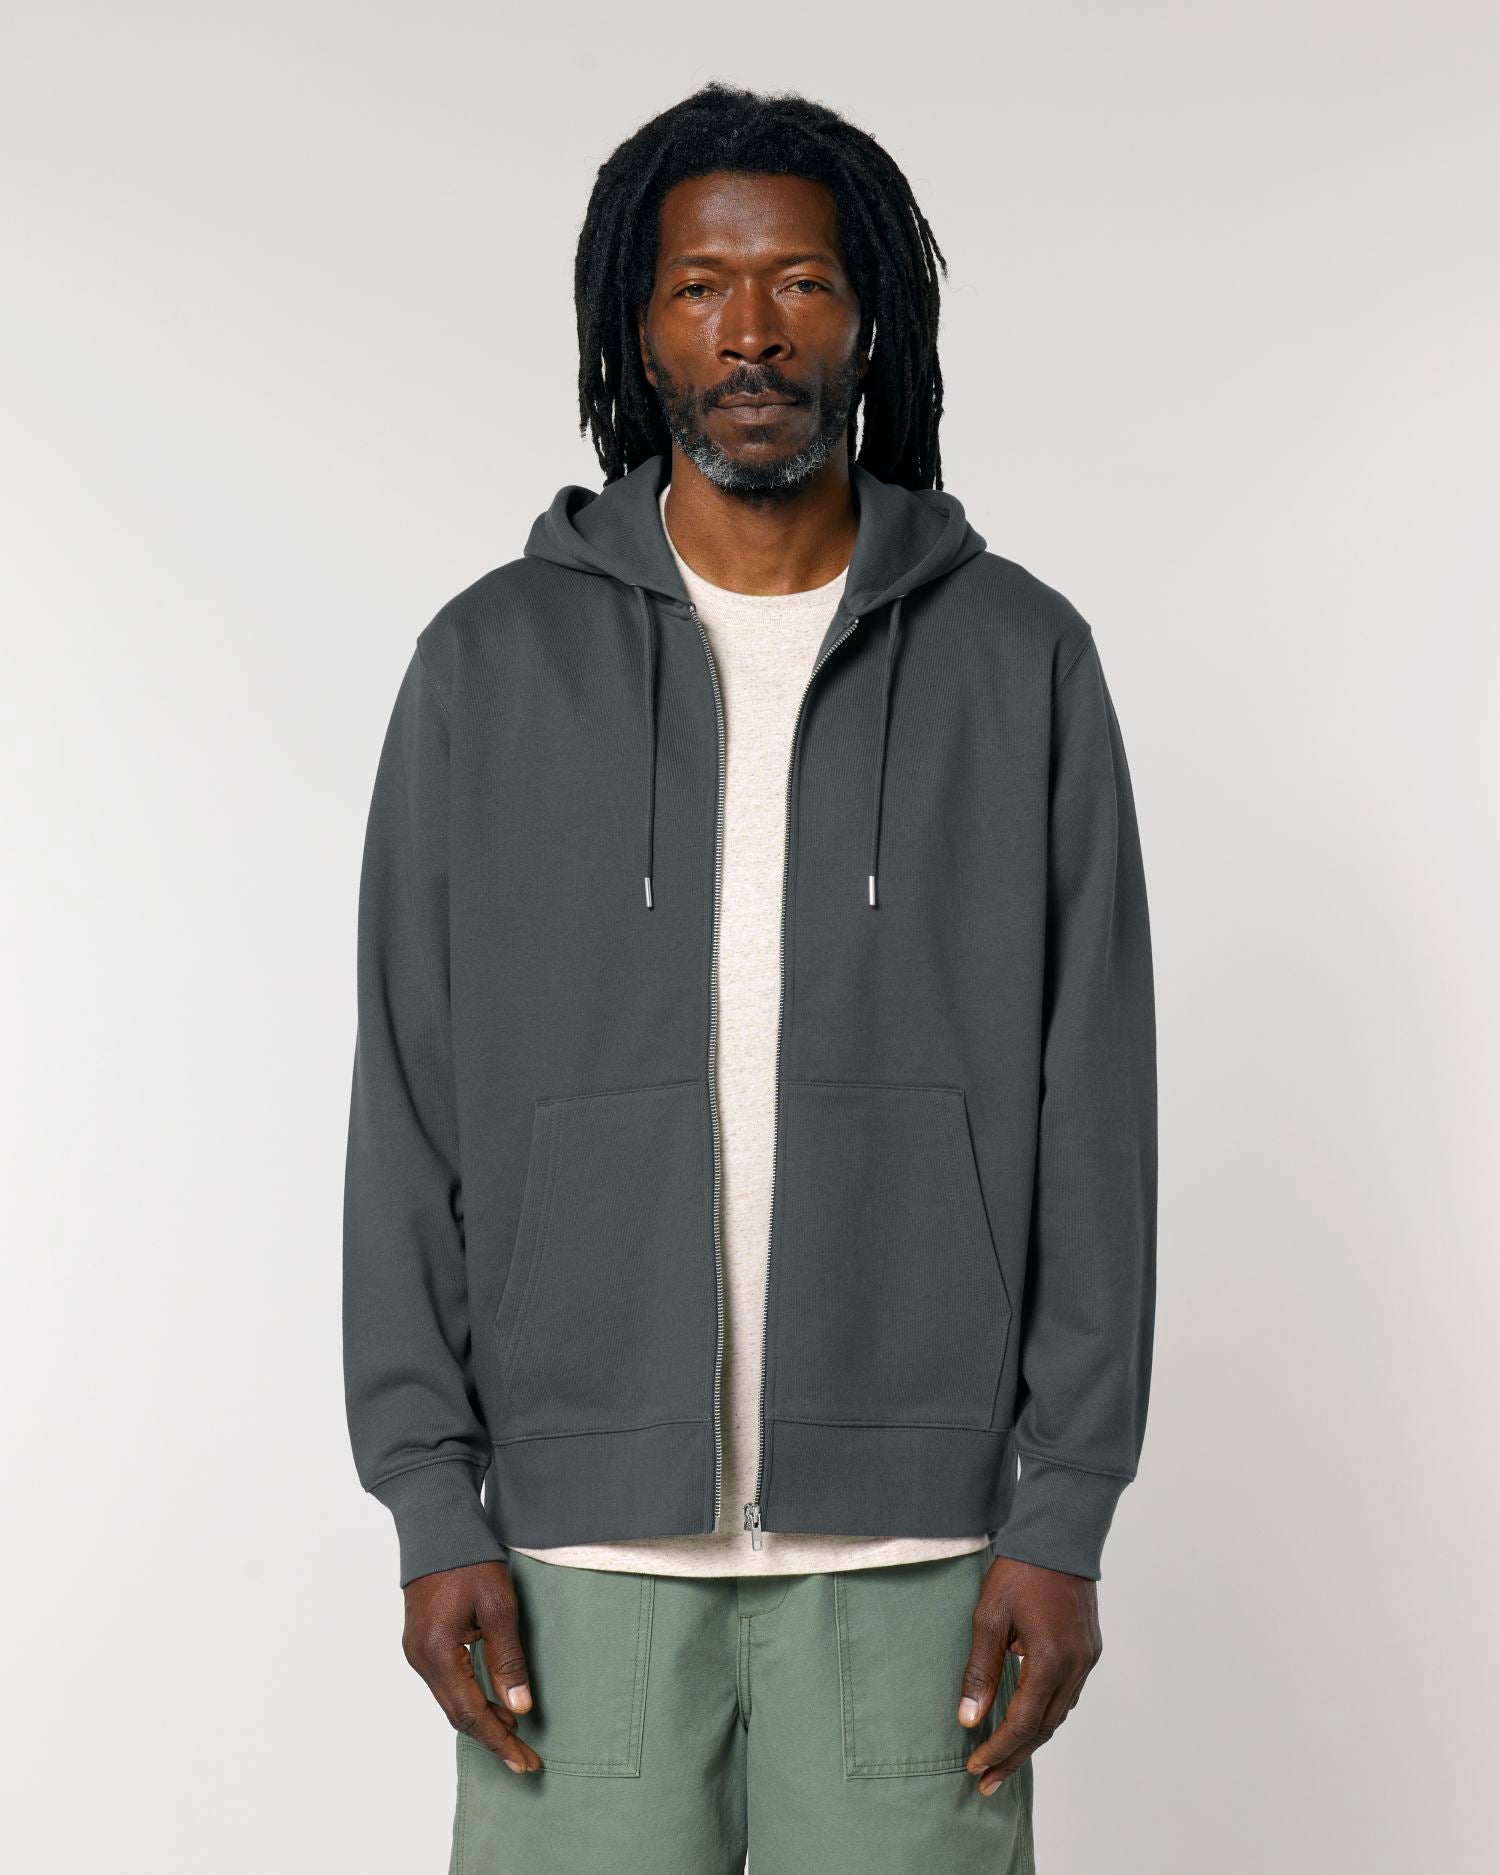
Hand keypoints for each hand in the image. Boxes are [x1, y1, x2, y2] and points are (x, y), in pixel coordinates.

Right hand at [401, 1560, 542, 1772]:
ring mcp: (417, 1651)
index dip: (499, 1741)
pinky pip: (446, 1683)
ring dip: (481, 1718)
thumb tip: (519, 1709)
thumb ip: (508, 1660)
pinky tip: (492, 1701)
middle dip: (493, 1738)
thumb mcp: (498, 1607)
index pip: (470, 1713)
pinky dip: (470, 1697)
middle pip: (457, 1714)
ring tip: (515, 1734)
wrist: (437, 1526)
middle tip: (524, 1759)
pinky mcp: (421, 1642)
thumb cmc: (469, 1560)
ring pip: (451, 1701)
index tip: (524, 1761)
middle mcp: (420, 1659)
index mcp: (437, 1653)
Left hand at [957, 1555, 1102, 1794]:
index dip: (998, 1749)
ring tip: (1003, 1757)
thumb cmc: (1019, 1571)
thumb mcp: (989, 1618)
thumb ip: (980, 1671)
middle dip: (1014, 1756)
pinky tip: (1027, 1719)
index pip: (1023, 1723)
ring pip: (1058, 1714)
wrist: (1058, 1535)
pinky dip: (1045, 1713)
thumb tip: (969, 1718)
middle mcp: (1075, 1667)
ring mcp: (1087, 1659)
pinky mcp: (1089, 1649)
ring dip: (1031, 1737)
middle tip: (987, 1781)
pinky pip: (1067, 1694)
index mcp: (1050, 1661)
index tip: (975, 1767)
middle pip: (1044, 1728)